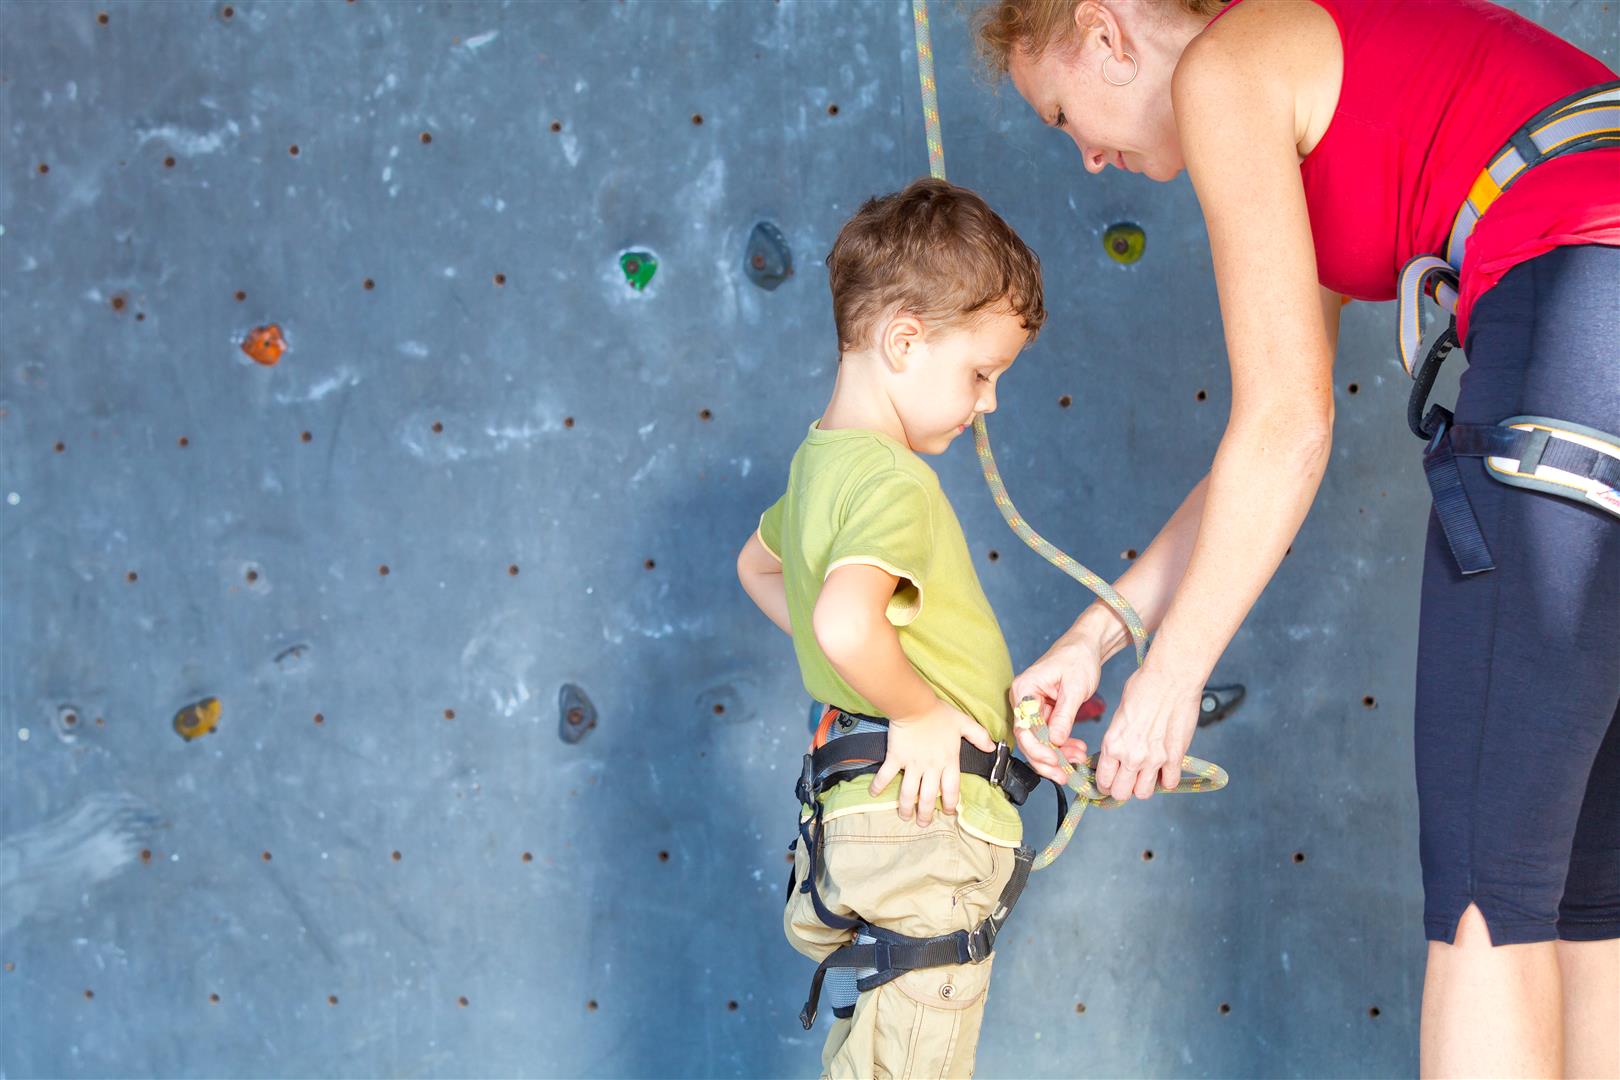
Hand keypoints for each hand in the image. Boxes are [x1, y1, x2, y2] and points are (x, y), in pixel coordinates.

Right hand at [869, 699, 995, 825]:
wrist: (915, 705)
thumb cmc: (939, 713)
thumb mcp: (964, 723)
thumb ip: (979, 736)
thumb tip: (993, 748)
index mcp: (948, 761)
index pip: (951, 789)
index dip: (951, 804)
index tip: (948, 813)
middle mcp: (931, 767)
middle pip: (928, 797)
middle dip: (925, 814)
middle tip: (923, 823)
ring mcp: (912, 764)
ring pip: (908, 793)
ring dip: (906, 807)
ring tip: (904, 817)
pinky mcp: (896, 758)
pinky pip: (886, 775)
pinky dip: (878, 786)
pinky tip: (873, 794)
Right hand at [1009, 632, 1103, 783]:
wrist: (1086, 645)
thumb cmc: (1078, 658)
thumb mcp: (1074, 687)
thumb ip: (1064, 716)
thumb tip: (1056, 742)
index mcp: (1024, 690)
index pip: (1023, 728)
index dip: (1037, 749)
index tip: (1056, 760)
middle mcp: (1023, 700)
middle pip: (1028, 739)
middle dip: (1047, 759)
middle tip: (1065, 774)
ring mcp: (1033, 707)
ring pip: (1039, 741)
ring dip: (1057, 754)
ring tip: (1077, 760)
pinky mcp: (1044, 712)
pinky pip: (1049, 735)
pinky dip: (1062, 745)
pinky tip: (1077, 750)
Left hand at [1095, 664, 1201, 801]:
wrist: (1170, 677)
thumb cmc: (1143, 687)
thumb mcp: (1119, 715)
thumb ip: (1117, 739)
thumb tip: (1116, 754)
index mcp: (1112, 744)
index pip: (1103, 781)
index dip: (1105, 785)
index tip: (1110, 781)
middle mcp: (1131, 756)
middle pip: (1121, 793)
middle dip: (1122, 788)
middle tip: (1127, 779)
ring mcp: (1154, 759)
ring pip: (1144, 793)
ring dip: (1143, 786)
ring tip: (1146, 774)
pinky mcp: (1175, 757)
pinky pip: (1169, 783)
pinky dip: (1166, 779)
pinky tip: (1165, 768)